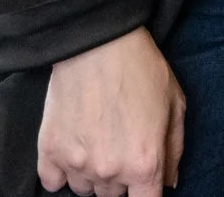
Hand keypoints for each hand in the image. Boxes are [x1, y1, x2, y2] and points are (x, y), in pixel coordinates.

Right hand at [36, 26, 185, 195]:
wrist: (98, 41)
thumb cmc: (141, 68)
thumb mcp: (175, 104)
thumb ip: (174, 150)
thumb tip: (169, 182)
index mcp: (144, 163)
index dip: (146, 193)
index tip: (143, 182)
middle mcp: (109, 172)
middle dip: (121, 177)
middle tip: (122, 144)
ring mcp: (75, 164)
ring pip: (84, 190)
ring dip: (93, 174)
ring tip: (98, 141)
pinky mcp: (48, 151)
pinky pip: (52, 182)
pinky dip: (62, 172)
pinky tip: (73, 149)